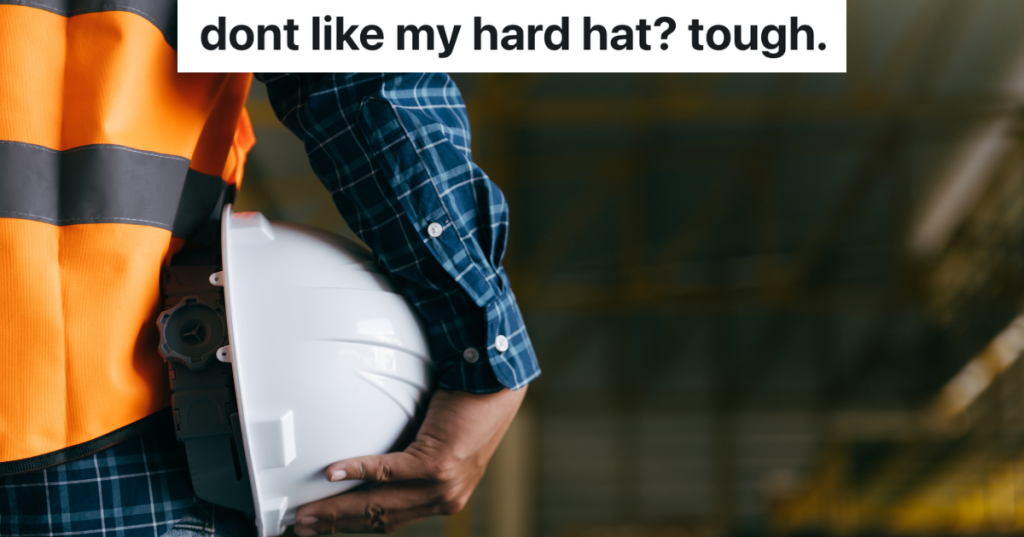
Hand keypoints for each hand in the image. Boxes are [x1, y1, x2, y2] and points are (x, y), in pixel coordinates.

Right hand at [293, 386, 526, 534]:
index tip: (323, 526)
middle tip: (303, 525)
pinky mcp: (438, 463)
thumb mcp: (438, 445)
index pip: (388, 522)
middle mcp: (443, 498)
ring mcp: (442, 485)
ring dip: (338, 508)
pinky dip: (358, 471)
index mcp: (440, 498)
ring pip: (379, 504)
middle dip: (336, 524)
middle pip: (378, 519)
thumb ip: (410, 461)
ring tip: (309, 510)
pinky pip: (389, 471)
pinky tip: (334, 472)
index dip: (352, 526)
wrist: (496, 387)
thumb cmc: (468, 407)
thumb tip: (370, 461)